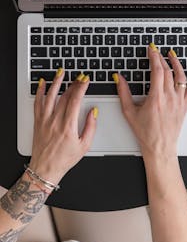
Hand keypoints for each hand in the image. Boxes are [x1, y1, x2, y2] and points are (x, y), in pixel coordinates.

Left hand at [29, 70, 97, 184]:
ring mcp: (44, 120)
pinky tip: (43, 84)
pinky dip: (40, 92)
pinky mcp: (38, 122)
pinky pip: (37, 103)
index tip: (85, 80)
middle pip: (64, 96)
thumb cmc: (65, 159)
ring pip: (50, 96)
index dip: (81, 88)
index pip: (75, 101)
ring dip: (56, 82)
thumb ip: (91, 127)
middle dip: (73, 84)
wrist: (45, 168)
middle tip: (79, 76)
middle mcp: (55, 121)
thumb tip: (94, 112)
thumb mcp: (84, 146)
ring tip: (61, 72)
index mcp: (68, 127)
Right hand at [114, 44, 186, 160]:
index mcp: (156, 98)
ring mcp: (179, 101)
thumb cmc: (146, 132)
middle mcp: (170, 97)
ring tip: (172, 54)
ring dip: (176, 63)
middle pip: (168, 71)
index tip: (151, 50)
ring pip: (181, 76)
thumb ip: (123, 92)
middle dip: (162, 58)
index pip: (157, 70)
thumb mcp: (129, 112)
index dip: (154, 57)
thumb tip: (118, 78)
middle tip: (156, 51)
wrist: (160, 147)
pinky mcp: (185, 105)